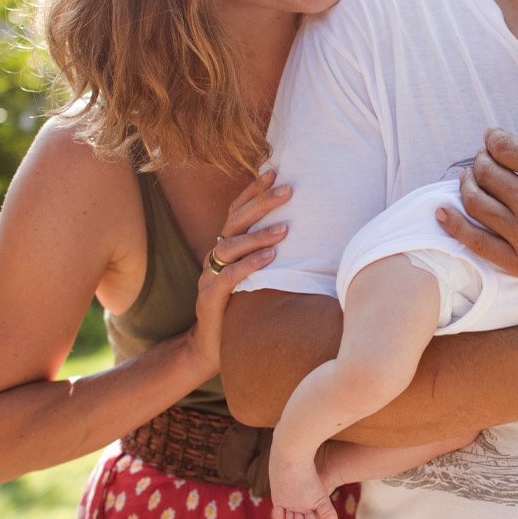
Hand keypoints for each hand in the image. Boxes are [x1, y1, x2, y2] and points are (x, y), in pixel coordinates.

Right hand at [184, 170, 290, 374]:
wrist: (212, 348)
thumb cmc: (242, 308)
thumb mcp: (259, 276)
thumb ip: (272, 254)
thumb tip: (309, 233)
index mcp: (226, 246)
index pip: (236, 210)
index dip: (252, 190)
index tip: (274, 170)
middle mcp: (215, 256)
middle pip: (235, 221)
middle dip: (261, 202)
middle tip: (289, 189)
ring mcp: (209, 276)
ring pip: (229, 246)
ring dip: (258, 235)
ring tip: (285, 229)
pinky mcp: (210, 298)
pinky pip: (228, 277)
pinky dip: (249, 265)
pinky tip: (271, 258)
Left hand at [440, 111, 517, 302]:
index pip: (503, 146)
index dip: (493, 139)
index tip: (492, 138)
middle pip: (486, 172)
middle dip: (480, 160)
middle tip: (482, 159)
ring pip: (476, 202)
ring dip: (466, 185)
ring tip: (468, 180)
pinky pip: (475, 241)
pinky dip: (453, 224)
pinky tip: (442, 213)